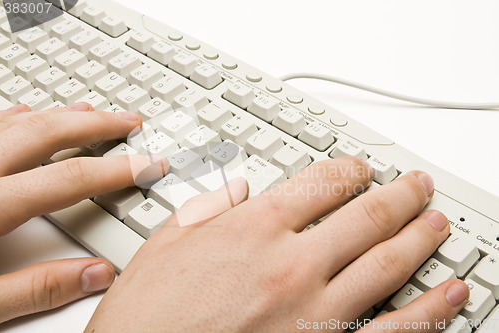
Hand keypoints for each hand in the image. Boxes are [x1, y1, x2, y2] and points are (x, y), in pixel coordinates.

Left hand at [0, 103, 162, 323]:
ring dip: (61, 116)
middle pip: (48, 135)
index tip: (149, 166)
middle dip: (96, 126)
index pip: (70, 179)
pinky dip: (14, 118)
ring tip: (91, 111)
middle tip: (129, 121)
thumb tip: (97, 277)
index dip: (117, 170)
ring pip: (19, 124)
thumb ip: (40, 289)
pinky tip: (27, 113)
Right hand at [86, 158, 468, 331]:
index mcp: (253, 228)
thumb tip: (239, 188)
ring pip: (388, 263)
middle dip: (400, 195)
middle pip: (367, 216)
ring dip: (420, 237)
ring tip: (437, 222)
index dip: (349, 169)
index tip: (360, 169)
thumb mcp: (166, 242)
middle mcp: (291, 264)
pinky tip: (452, 293)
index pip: (322, 183)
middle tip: (416, 185)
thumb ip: (208, 207)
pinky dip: (430, 310)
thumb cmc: (148, 315)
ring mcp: (313, 311)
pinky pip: (394, 329)